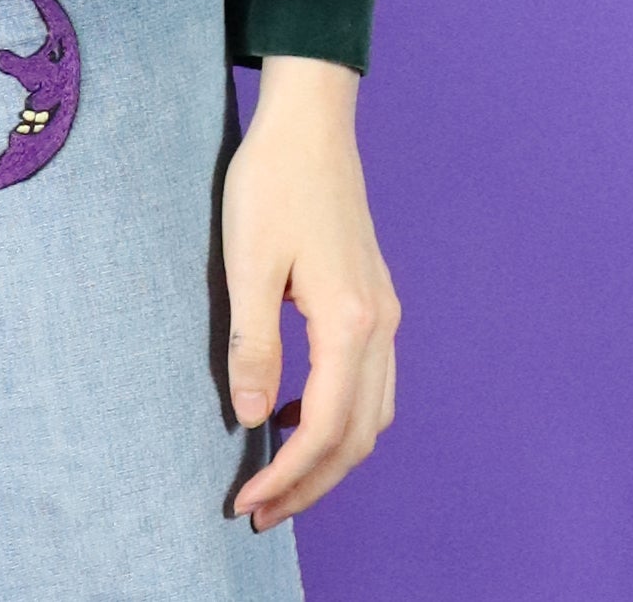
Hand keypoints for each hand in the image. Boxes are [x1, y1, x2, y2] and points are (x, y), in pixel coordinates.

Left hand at [221, 53, 399, 528]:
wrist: (310, 120)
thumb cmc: (273, 180)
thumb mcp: (247, 261)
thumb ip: (253, 343)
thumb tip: (253, 417)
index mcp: (351, 321)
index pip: (326, 428)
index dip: (290, 475)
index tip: (248, 502)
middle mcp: (381, 326)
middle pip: (358, 436)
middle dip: (313, 483)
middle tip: (263, 511)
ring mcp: (385, 312)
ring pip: (373, 415)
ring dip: (332, 456)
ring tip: (280, 476)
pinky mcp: (376, 299)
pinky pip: (371, 384)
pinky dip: (343, 417)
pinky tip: (299, 412)